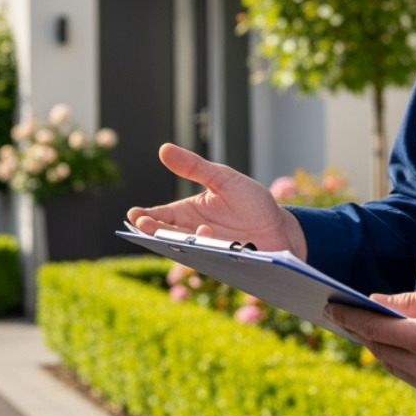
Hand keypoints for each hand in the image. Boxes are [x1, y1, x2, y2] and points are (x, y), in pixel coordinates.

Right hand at [127, 144, 307, 257]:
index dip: (144, 217)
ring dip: (187, 244)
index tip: (135, 215)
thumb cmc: (249, 202)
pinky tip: (216, 244)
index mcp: (187, 213)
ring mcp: (207, 252)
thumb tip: (164, 149)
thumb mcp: (222, 178)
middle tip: (146, 227)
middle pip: (166, 236)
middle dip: (155, 232)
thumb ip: (194, 167)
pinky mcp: (224, 266)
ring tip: (197, 230)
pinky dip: (212, 254)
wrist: (280, 227)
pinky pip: (212, 264)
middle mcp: (193, 235)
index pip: (159, 216)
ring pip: (187, 252)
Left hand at [326, 285, 415, 409]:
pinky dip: (403, 364)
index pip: (378, 329)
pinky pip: (413, 380)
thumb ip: (411, 302)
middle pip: (381, 351)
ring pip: (394, 368)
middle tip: (346, 316)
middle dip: (363, 333)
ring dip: (381, 349)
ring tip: (368, 330)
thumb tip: (376, 302)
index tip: (334, 308)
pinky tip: (400, 348)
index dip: (352, 318)